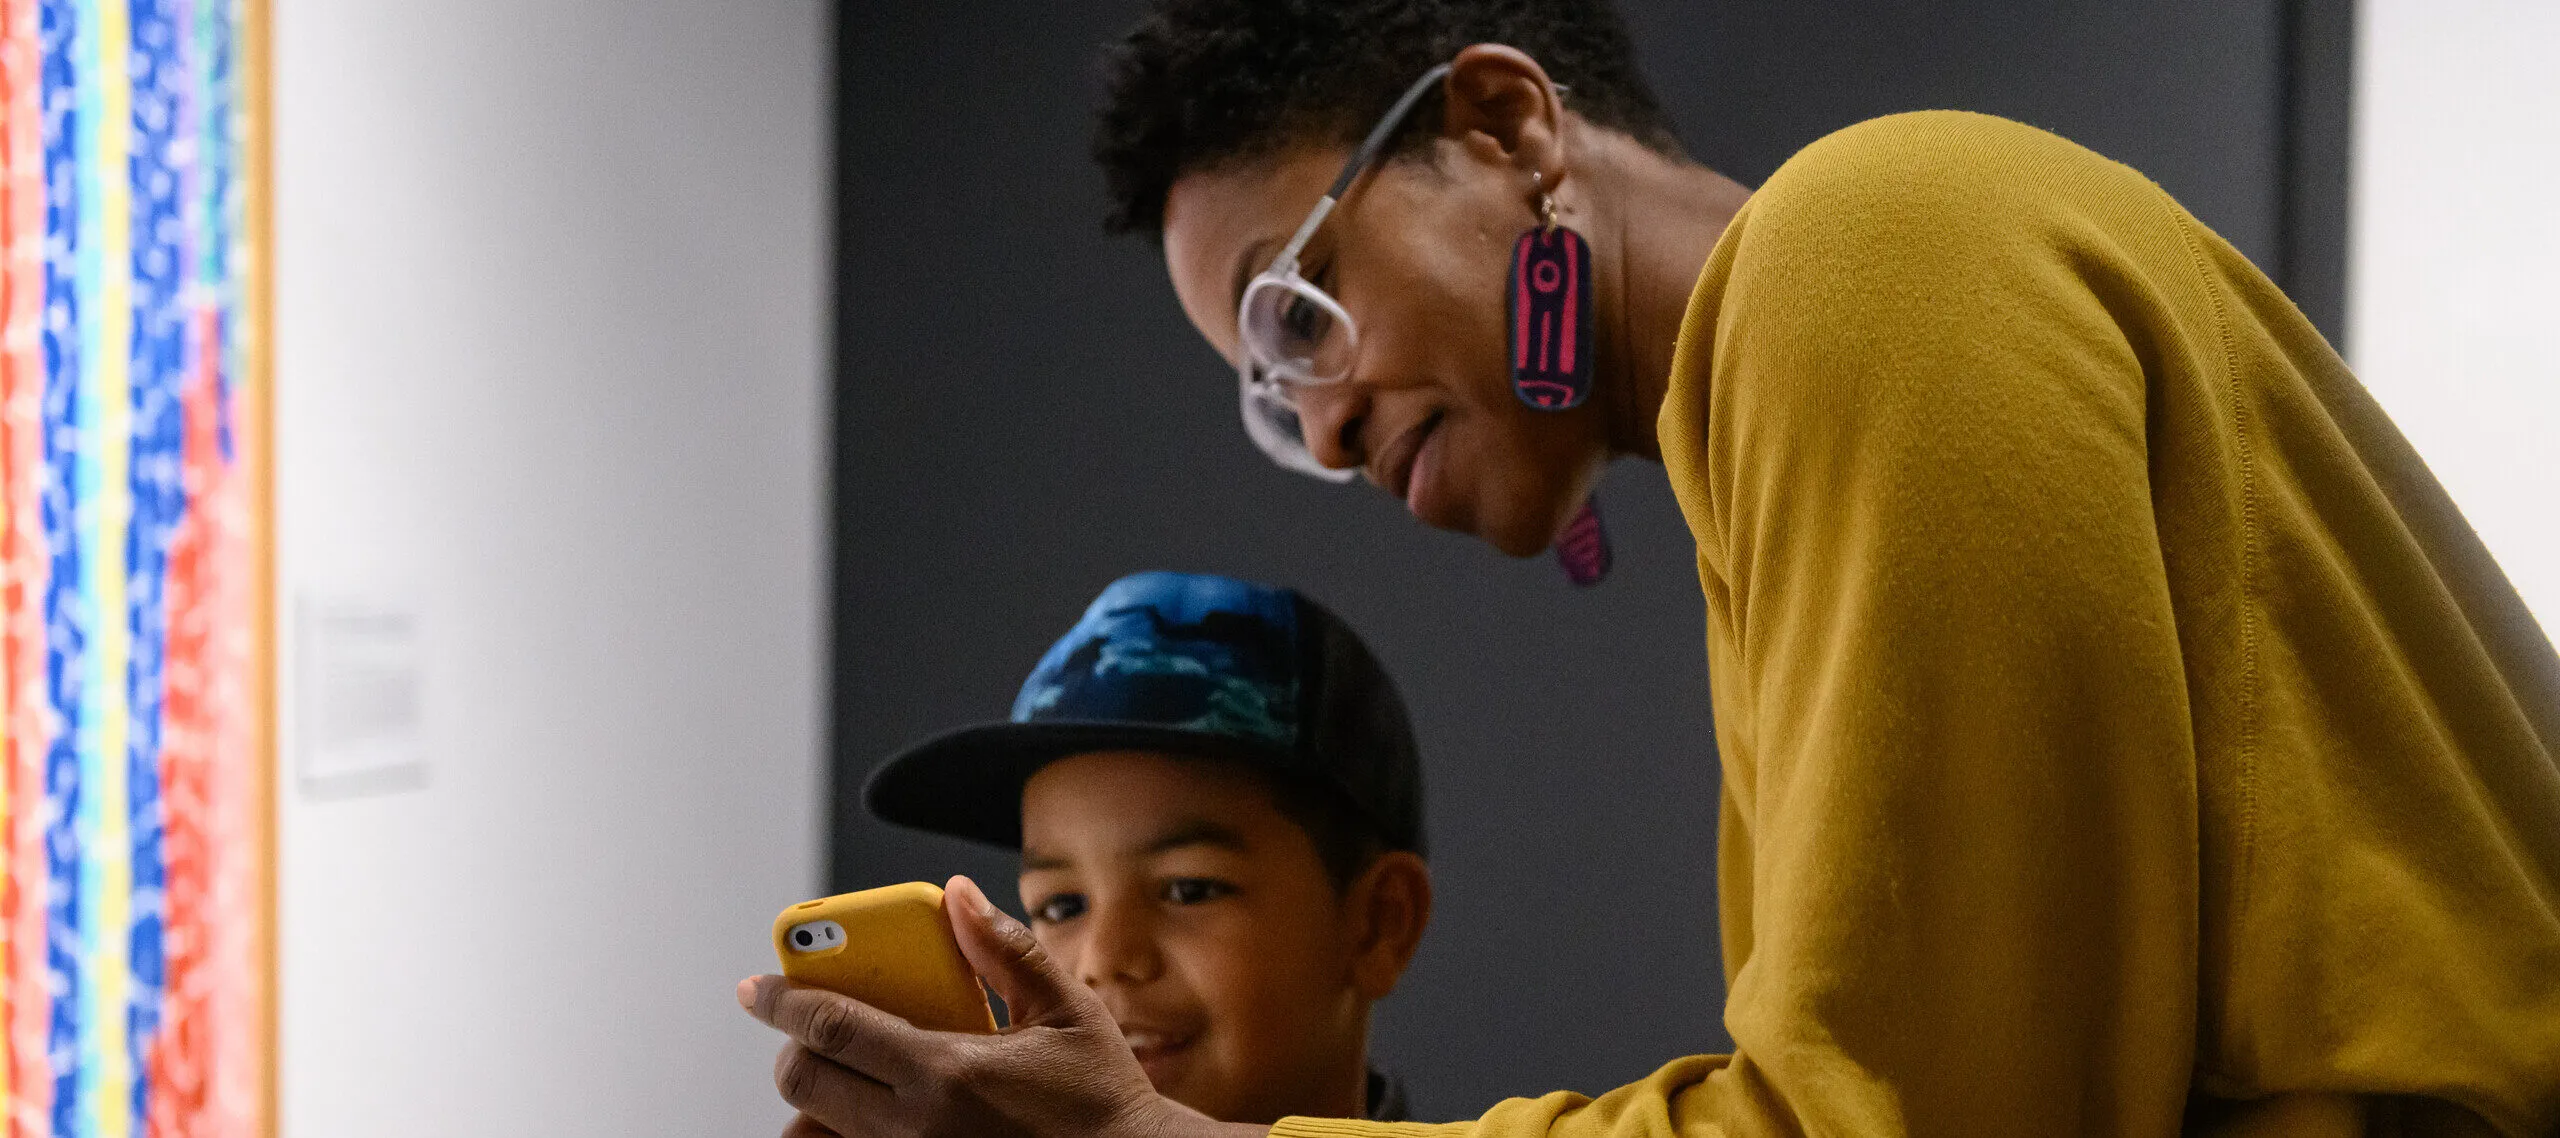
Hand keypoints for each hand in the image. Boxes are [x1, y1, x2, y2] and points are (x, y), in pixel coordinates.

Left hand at [740, 875, 1266, 1137]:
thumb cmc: (1101, 1095)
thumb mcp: (1067, 1009)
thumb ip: (1005, 949)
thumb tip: (957, 896)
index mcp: (948, 1070)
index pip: (831, 1026)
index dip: (783, 998)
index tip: (757, 985)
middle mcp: (916, 1126)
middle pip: (804, 1081)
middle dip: (792, 1045)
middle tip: (808, 1023)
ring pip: (817, 1130)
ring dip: (814, 1096)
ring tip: (838, 1070)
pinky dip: (840, 1129)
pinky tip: (864, 1108)